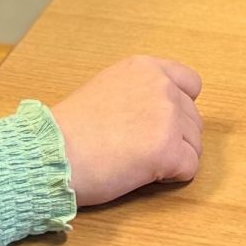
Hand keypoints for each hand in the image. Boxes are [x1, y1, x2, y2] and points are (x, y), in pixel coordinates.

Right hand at [49, 55, 203, 206]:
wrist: (51, 153)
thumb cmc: (69, 129)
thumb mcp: (106, 88)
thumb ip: (138, 92)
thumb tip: (157, 111)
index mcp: (145, 68)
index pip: (191, 83)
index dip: (180, 107)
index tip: (161, 123)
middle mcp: (161, 86)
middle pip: (193, 118)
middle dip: (176, 137)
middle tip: (141, 150)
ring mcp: (167, 116)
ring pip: (194, 144)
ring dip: (174, 157)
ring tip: (138, 162)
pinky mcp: (168, 149)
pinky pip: (190, 168)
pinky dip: (173, 177)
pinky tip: (144, 175)